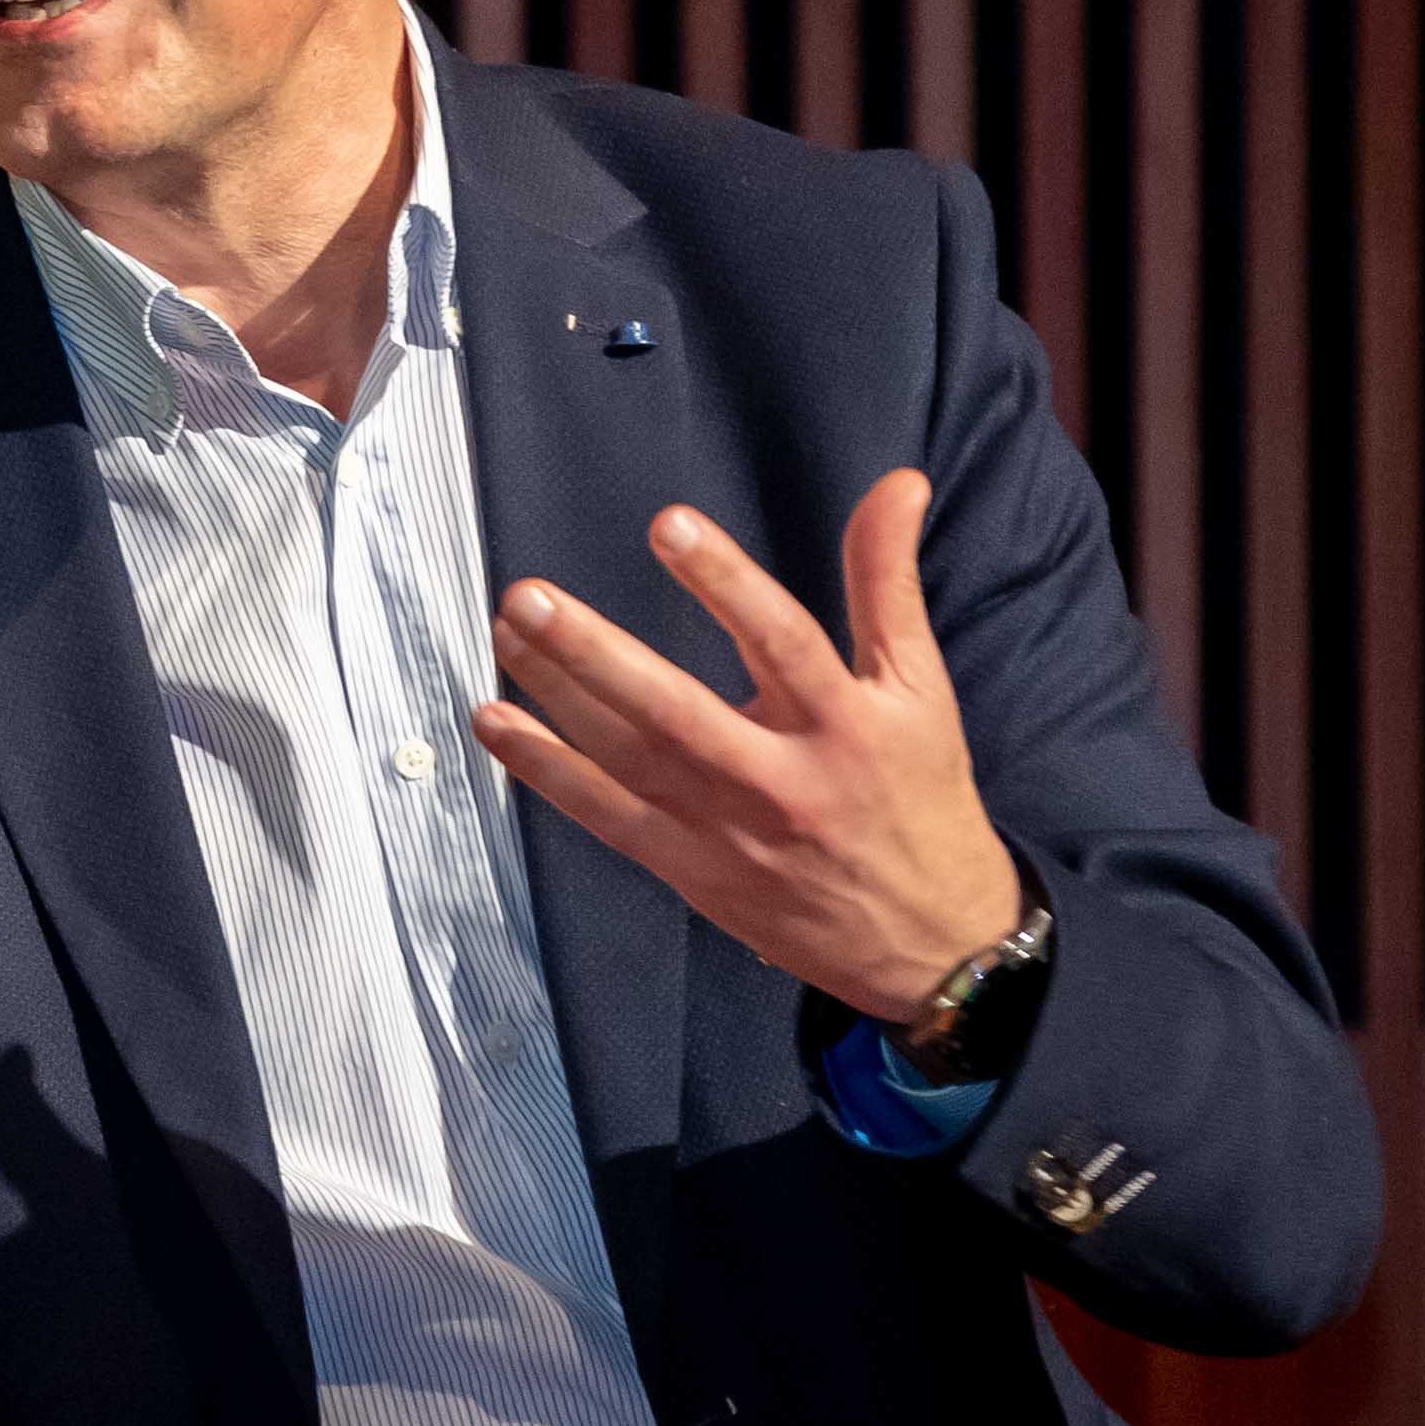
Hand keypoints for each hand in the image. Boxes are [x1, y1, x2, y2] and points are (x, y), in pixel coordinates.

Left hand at [471, 467, 1022, 1024]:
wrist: (928, 943)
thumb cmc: (919, 798)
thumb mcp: (920, 686)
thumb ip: (888, 580)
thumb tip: (897, 483)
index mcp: (844, 725)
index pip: (781, 640)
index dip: (725, 581)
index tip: (668, 524)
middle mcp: (780, 780)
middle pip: (676, 711)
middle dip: (595, 653)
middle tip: (529, 598)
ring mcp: (728, 832)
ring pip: (628, 758)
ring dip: (557, 694)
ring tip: (507, 631)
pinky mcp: (690, 870)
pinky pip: (605, 817)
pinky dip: (546, 772)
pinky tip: (495, 723)